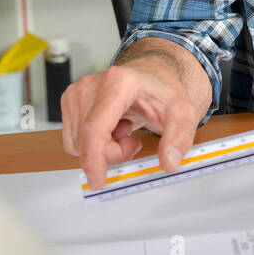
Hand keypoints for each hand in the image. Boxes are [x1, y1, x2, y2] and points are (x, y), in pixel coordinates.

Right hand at [60, 46, 208, 187]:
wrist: (149, 73)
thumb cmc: (161, 89)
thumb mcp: (183, 111)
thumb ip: (179, 137)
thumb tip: (170, 162)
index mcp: (117, 83)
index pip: (95, 128)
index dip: (94, 158)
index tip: (98, 181)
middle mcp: (90, 85)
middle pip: (88, 142)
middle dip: (112, 153)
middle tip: (133, 141)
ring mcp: (76, 93)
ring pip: (77, 145)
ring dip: (102, 149)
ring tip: (124, 130)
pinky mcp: (69, 101)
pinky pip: (74, 140)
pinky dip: (93, 143)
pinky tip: (112, 128)